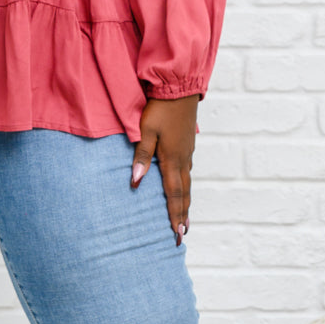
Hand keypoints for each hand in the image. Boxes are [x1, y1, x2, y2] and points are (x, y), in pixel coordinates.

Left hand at [130, 93, 199, 247]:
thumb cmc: (159, 109)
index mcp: (173, 159)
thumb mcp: (145, 131)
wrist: (178, 88)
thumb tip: (137, 182)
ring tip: (185, 218)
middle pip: (184, 194)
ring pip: (188, 184)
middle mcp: (183, 160)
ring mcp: (187, 153)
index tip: (177, 234)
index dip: (174, 215)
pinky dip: (186, 187)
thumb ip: (141, 157)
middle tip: (182, 235)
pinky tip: (184, 189)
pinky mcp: (187, 146)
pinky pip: (188, 173)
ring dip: (186, 203)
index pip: (174, 194)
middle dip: (183, 216)